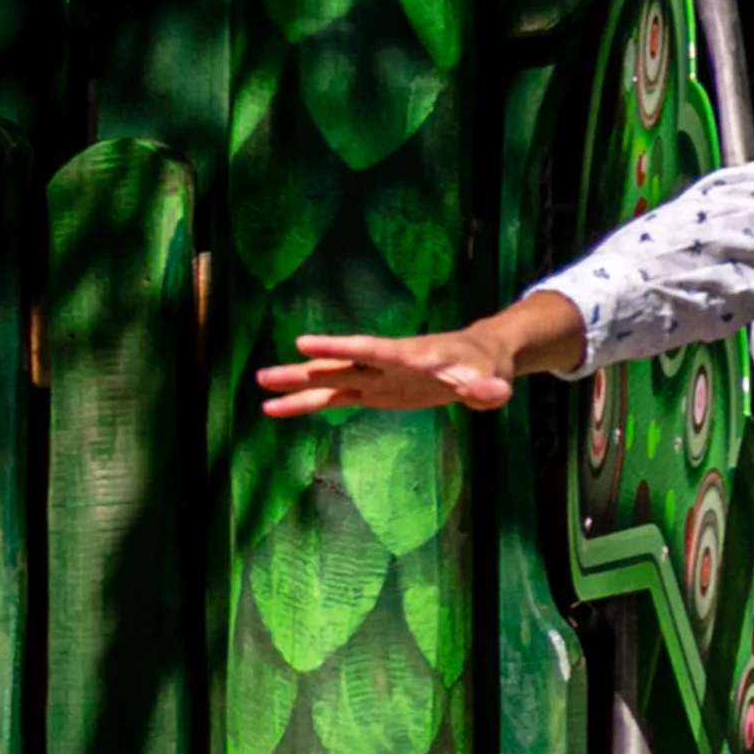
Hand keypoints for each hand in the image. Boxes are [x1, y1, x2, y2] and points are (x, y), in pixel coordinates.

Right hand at [256, 291, 583, 418]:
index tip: (305, 344)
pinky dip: (312, 404)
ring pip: (331, 381)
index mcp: (409, 355)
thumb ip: (486, 388)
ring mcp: (377, 377)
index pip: (369, 350)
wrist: (480, 360)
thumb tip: (491, 395)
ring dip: (298, 388)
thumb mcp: (492, 378)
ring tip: (262, 393)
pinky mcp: (375, 392)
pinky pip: (338, 398)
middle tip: (264, 376)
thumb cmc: (486, 366)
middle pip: (338, 366)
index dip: (339, 349)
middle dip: (303, 371)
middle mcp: (385, 364)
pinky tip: (280, 410)